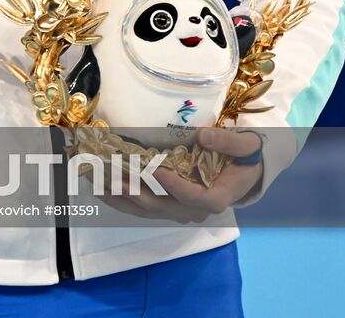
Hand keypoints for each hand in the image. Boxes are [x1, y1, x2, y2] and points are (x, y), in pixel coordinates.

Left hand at [98, 127, 262, 223]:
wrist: (246, 173)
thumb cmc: (246, 157)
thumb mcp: (246, 145)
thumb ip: (228, 141)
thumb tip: (204, 135)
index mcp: (216, 197)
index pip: (193, 197)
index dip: (174, 185)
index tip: (156, 169)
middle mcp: (195, 210)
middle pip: (162, 206)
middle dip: (134, 192)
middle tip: (112, 177)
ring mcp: (181, 210)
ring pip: (148, 209)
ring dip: (122, 198)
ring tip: (98, 184)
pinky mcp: (171, 205)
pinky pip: (145, 206)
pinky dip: (123, 199)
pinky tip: (103, 190)